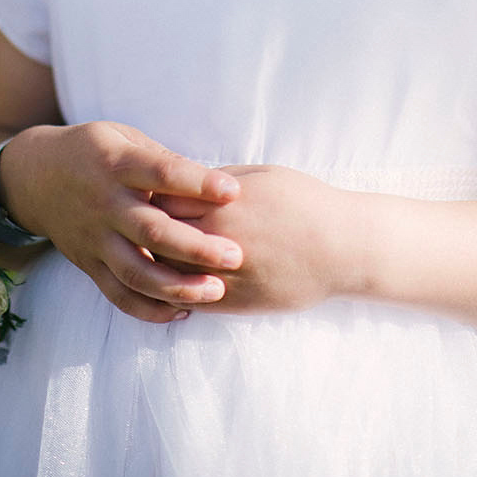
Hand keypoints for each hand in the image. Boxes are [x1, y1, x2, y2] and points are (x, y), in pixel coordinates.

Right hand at [0, 122, 243, 322]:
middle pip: (152, 231)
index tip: (234, 192)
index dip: (198, 182)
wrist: (35, 177)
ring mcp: (94, 239)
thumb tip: (210, 183)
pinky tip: (182, 311)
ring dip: (177, 286)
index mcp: (117, 164)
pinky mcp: (88, 265)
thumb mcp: (125, 137)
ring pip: (136, 272)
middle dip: (196, 247)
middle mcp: (105, 204)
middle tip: (235, 255)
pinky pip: (118, 295)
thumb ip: (162, 160)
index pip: (161, 173)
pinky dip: (149, 309)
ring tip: (216, 291)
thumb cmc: (95, 151)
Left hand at [157, 165, 350, 313]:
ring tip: (147, 255)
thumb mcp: (262, 175)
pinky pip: (189, 299)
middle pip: (157, 236)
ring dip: (154, 264)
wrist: (342, 247)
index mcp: (222, 202)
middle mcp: (216, 238)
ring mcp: (223, 273)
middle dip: (144, 231)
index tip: (142, 195)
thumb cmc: (305, 202)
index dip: (149, 197)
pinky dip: (174, 292)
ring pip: (167, 272)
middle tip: (134, 226)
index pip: (162, 199)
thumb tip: (189, 182)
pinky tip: (171, 284)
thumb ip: (221, 180)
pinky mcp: (234, 302)